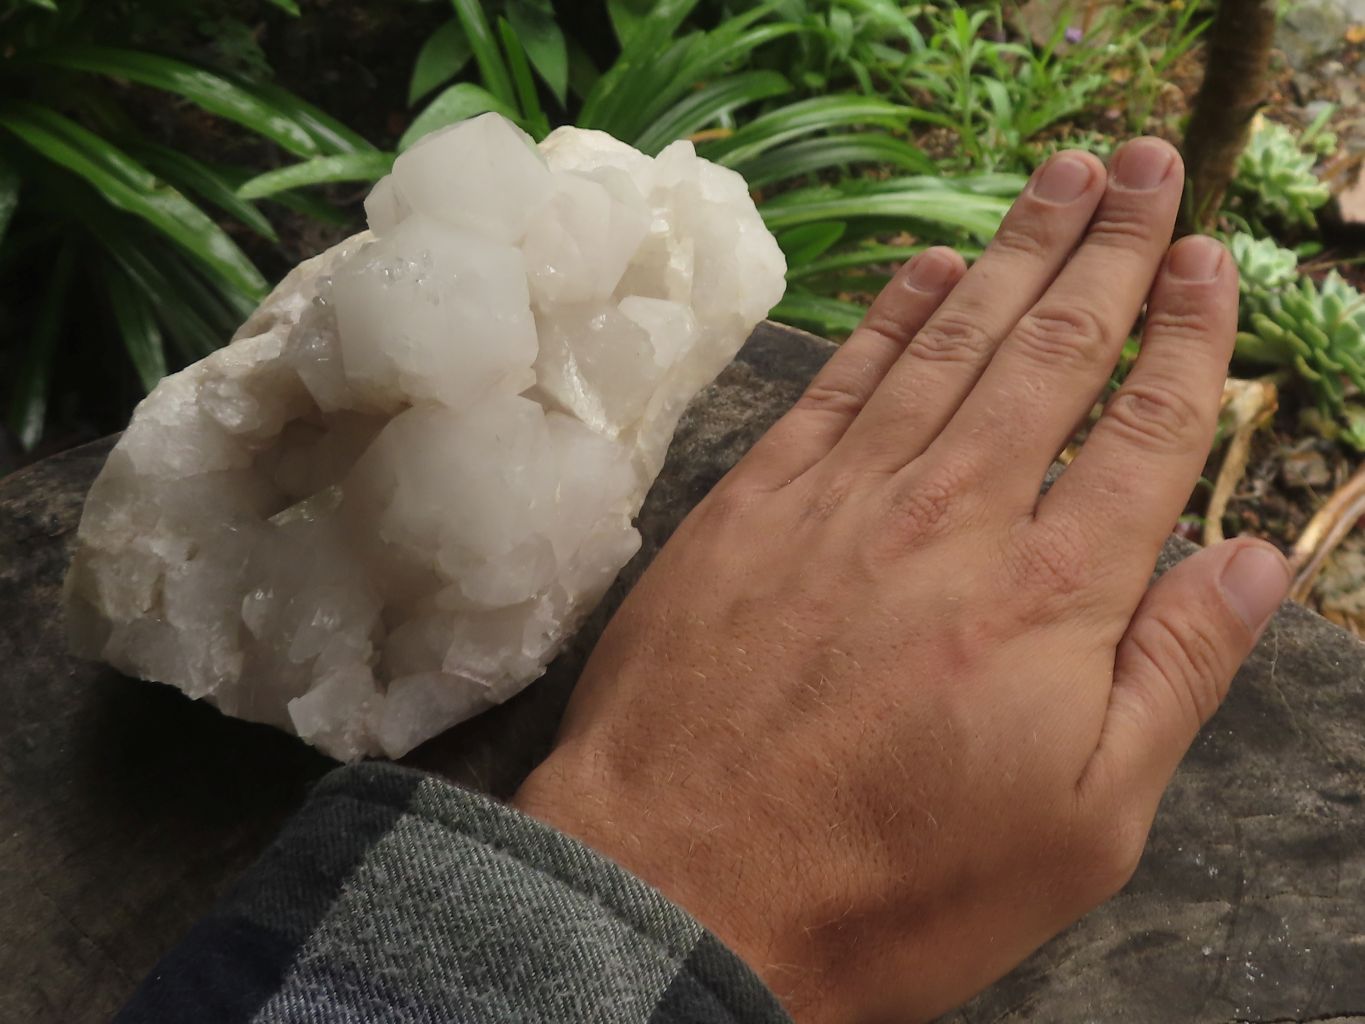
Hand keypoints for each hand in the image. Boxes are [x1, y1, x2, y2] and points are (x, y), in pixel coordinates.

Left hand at [511, 138, 1289, 1022]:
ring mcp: (842, 500)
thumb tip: (1248, 565)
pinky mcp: (752, 504)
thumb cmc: (889, 882)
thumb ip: (1169, 680)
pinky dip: (889, 317)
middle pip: (1049, 355)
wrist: (681, 886)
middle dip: (1106, 251)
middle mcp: (951, 519)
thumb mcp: (1079, 828)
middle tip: (1141, 168)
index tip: (1204, 262)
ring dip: (1013, 255)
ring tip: (1060, 179)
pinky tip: (929, 270)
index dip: (1181, 337)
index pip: (1140, 433)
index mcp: (1048, 599)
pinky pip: (837, 383)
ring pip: (949, 347)